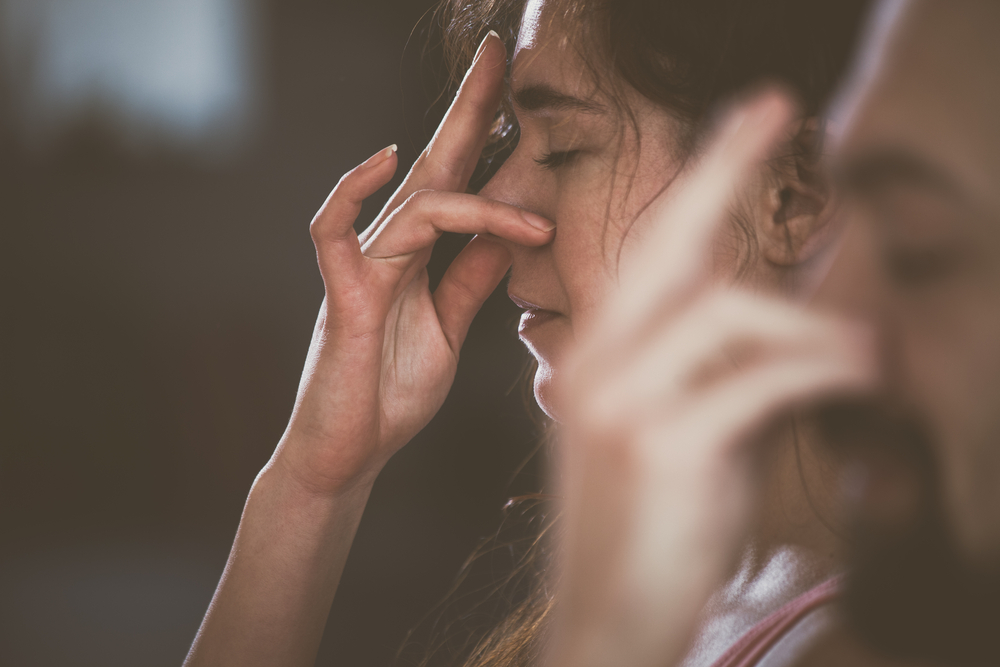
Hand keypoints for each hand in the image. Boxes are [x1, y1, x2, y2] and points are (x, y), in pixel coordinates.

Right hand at [274, 33, 554, 496]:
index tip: (520, 93)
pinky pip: (334, 230)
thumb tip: (508, 234)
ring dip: (472, 194)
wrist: (350, 455)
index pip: (457, 182)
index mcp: (421, 259)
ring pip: (411, 202)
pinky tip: (385, 160)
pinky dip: (352, 191)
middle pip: (432, 164)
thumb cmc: (391, 395)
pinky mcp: (342, 297)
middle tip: (497, 54)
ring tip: (536, 219)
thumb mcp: (450, 330)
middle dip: (466, 109)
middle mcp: (392, 251)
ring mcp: (365, 269)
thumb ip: (471, 280)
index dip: (484, 135)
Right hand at [549, 91, 876, 666]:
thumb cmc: (649, 524)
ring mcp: (619, 399)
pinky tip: (859, 378)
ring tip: (868, 355)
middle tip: (773, 106)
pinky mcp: (659, 442)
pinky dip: (821, 370)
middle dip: (720, 170)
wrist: (606, 616)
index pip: (648, 253)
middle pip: (667, 246)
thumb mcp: (676, 432)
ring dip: (812, 327)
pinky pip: (759, 378)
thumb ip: (716, 371)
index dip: (699, 181)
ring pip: (728, 312)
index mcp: (596, 355)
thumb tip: (791, 321)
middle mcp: (597, 363)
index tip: (744, 120)